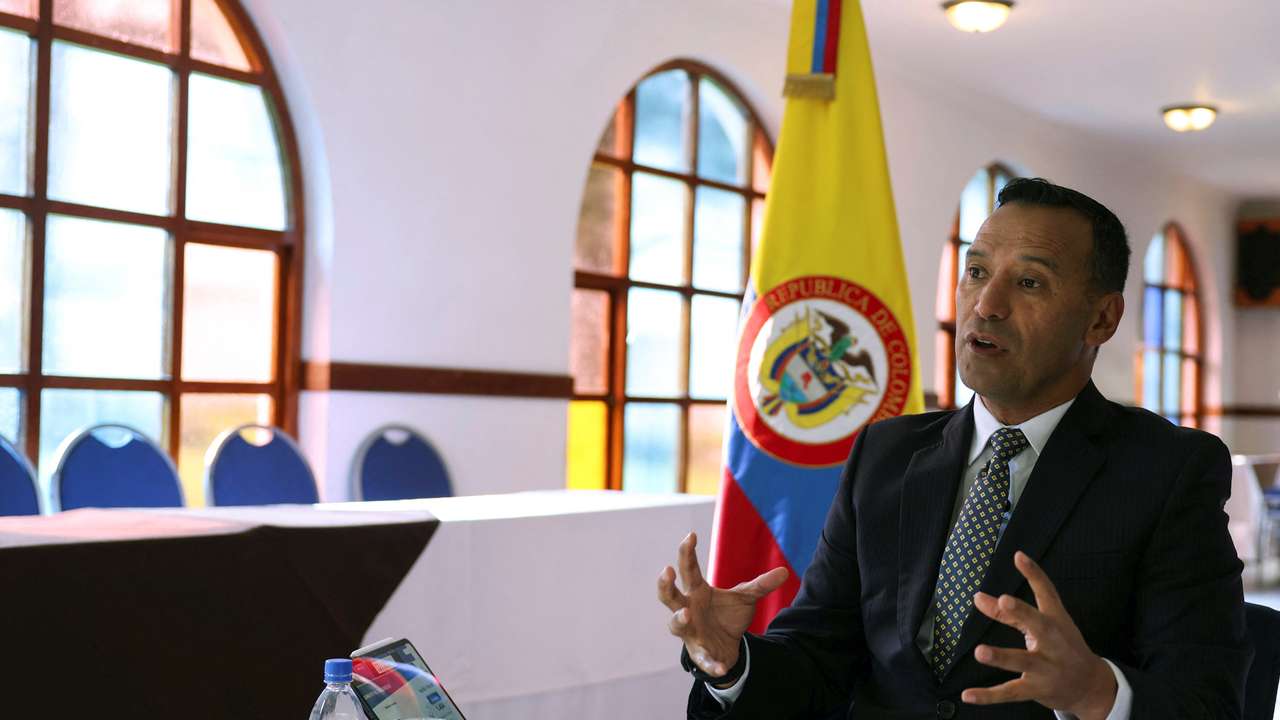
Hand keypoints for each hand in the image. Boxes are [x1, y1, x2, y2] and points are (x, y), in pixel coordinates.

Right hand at [657, 531, 788, 679]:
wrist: (728, 648)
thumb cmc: (728, 616)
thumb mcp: (746, 599)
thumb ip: (761, 585)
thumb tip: (785, 572)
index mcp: (697, 591)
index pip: (689, 568)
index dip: (687, 552)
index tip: (691, 535)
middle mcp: (687, 609)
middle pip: (668, 595)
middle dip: (665, 584)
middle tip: (667, 571)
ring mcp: (690, 631)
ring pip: (675, 624)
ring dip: (678, 620)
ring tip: (685, 615)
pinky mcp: (700, 653)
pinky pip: (703, 659)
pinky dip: (710, 664)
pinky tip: (721, 667)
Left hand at [963, 551, 1116, 719]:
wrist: (1091, 686)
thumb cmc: (1062, 647)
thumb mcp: (1042, 625)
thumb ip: (1007, 613)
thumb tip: (977, 597)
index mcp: (1055, 620)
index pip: (1046, 593)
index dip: (1034, 574)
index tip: (1018, 556)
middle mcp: (1053, 641)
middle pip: (1038, 625)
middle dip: (1022, 613)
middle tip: (1004, 601)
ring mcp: (1046, 667)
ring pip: (1022, 661)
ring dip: (1002, 657)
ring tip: (980, 652)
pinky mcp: (1036, 689)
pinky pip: (1010, 692)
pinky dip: (988, 695)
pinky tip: (968, 695)